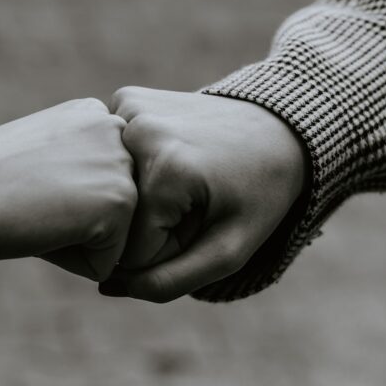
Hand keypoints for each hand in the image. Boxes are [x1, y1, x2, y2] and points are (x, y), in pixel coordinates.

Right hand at [0, 98, 135, 280]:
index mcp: (95, 115)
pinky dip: (70, 261)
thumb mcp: (39, 155)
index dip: (61, 201)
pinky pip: (107, 262)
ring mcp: (122, 164)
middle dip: (74, 223)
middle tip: (28, 199)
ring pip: (114, 238)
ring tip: (34, 211)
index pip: (103, 187)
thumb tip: (99, 205)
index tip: (26, 184)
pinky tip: (39, 229)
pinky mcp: (120, 202)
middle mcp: (116, 130)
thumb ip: (77, 166)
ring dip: (72, 241)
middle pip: (114, 213)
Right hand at [100, 87, 307, 301]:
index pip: (132, 249)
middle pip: (117, 216)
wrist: (280, 126)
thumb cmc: (258, 194)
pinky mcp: (123, 98)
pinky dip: (133, 166)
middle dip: (151, 224)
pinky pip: (110, 156)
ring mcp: (127, 108)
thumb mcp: (229, 252)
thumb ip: (171, 283)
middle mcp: (137, 131)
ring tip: (181, 181)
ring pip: (109, 188)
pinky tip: (165, 157)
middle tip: (194, 203)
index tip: (200, 226)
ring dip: (139, 197)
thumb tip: (105, 287)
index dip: (167, 251)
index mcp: (166, 169)